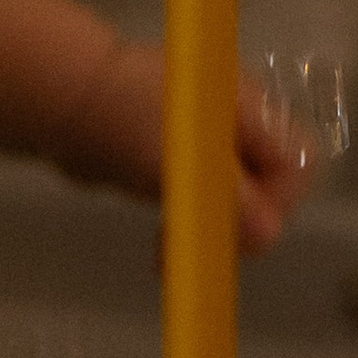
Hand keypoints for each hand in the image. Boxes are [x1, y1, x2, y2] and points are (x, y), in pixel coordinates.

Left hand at [49, 40, 311, 253]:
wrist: (60, 100)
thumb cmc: (120, 114)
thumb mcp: (176, 157)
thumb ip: (225, 195)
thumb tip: (269, 234)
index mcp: (248, 109)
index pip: (296, 162)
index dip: (279, 202)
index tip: (238, 230)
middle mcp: (237, 125)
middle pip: (270, 188)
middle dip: (241, 225)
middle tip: (200, 249)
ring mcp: (210, 145)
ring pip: (235, 205)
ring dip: (211, 234)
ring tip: (169, 256)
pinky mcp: (182, 166)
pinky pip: (203, 208)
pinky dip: (188, 229)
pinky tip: (161, 248)